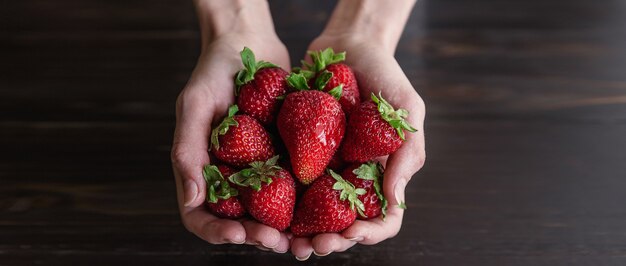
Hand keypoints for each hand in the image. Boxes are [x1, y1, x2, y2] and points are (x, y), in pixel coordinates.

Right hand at [171, 0, 291, 252]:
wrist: (249, 43)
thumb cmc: (213, 71)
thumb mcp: (194, 107)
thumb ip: (187, 151)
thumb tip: (191, 200)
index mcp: (204, 171)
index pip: (201, 216)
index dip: (218, 231)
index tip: (239, 233)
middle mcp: (232, 177)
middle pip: (241, 221)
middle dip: (258, 236)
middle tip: (279, 242)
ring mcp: (260, 169)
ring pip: (272, 212)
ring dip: (287, 230)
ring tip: (305, 239)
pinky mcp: (287, 157)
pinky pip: (297, 185)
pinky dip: (309, 202)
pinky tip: (327, 208)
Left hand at [290, 21, 424, 259]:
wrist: (349, 43)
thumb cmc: (387, 75)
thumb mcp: (408, 110)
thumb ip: (407, 154)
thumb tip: (396, 201)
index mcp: (380, 174)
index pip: (382, 219)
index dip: (368, 234)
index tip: (350, 234)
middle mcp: (351, 178)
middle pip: (343, 225)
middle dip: (329, 241)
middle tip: (310, 247)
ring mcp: (324, 167)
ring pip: (310, 213)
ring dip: (298, 233)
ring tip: (282, 241)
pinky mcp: (297, 153)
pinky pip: (285, 182)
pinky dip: (274, 200)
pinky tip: (261, 209)